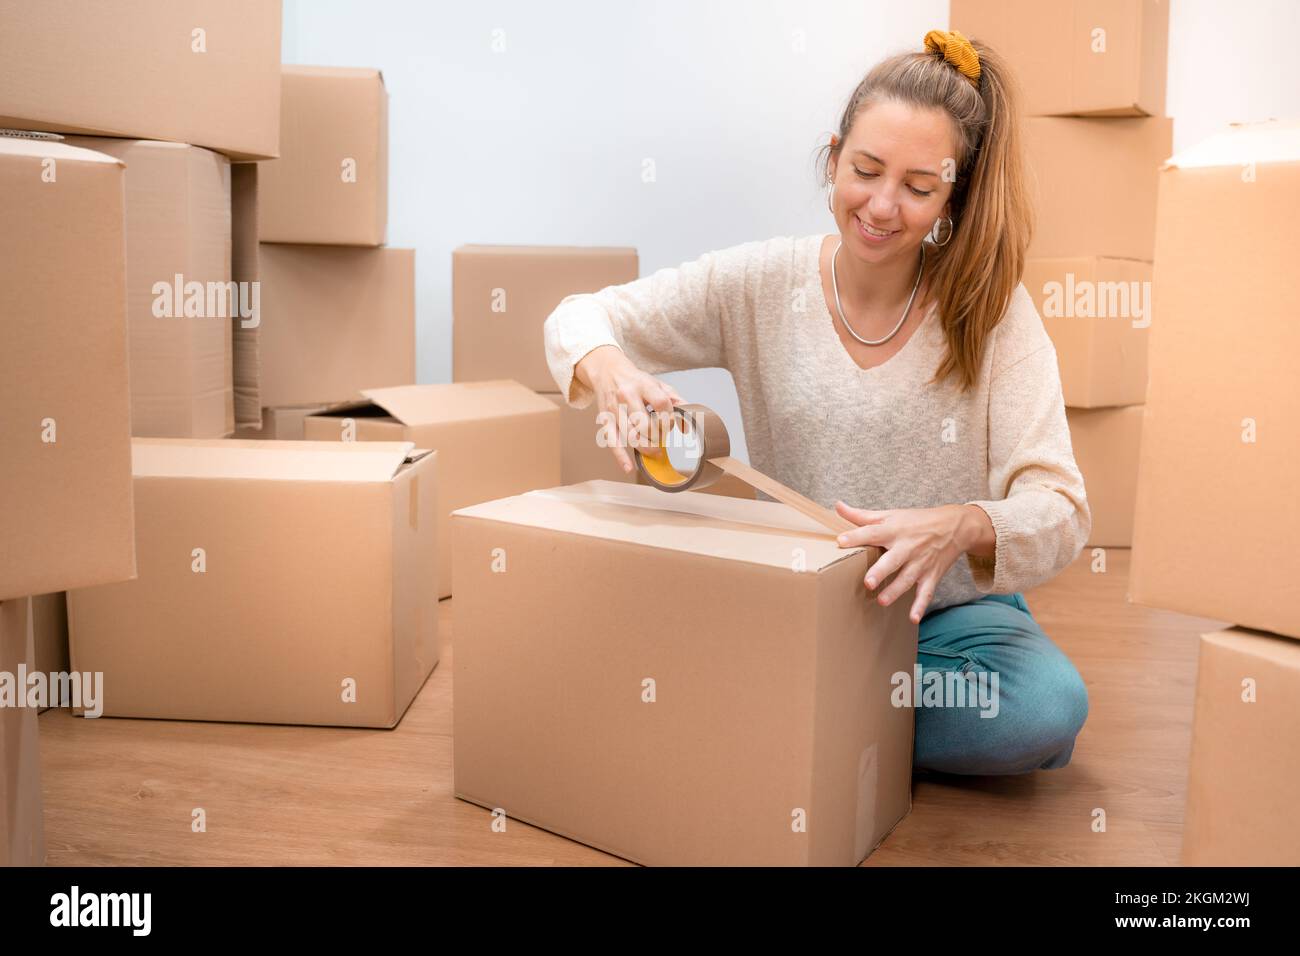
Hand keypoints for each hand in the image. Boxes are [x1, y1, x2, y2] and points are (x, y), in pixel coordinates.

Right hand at [575, 345, 685, 473]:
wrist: (607, 370)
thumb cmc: (634, 379)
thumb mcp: (656, 383)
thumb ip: (674, 398)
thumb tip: (691, 416)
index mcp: (643, 385)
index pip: (662, 404)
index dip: (670, 418)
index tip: (670, 423)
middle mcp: (627, 396)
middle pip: (646, 424)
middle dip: (658, 437)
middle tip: (662, 440)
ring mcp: (614, 410)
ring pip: (631, 437)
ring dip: (646, 449)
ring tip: (654, 451)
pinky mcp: (605, 420)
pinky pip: (612, 442)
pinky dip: (621, 457)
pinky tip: (629, 468)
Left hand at [832, 501, 976, 624]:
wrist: (955, 526)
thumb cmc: (917, 521)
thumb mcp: (891, 514)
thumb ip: (862, 515)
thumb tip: (838, 506)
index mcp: (895, 530)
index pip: (873, 532)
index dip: (856, 536)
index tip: (840, 541)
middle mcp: (908, 547)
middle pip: (893, 560)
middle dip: (881, 571)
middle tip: (868, 582)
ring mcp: (920, 563)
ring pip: (907, 578)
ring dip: (895, 591)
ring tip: (882, 601)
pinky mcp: (932, 575)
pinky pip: (926, 592)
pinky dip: (921, 605)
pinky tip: (913, 618)